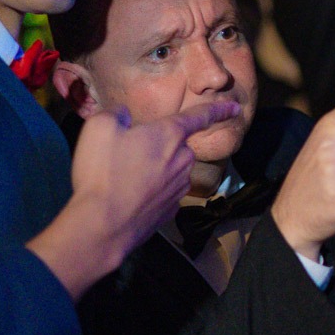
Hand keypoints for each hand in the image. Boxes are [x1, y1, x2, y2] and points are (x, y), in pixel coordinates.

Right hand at [30, 100, 239, 299]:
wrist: (102, 226)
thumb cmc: (102, 173)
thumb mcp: (99, 128)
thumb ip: (116, 114)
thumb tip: (124, 115)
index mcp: (170, 135)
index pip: (200, 116)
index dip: (218, 109)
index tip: (235, 108)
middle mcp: (183, 160)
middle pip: (177, 145)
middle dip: (159, 145)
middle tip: (127, 153)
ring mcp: (179, 188)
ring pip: (172, 169)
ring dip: (156, 169)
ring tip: (124, 177)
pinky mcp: (171, 210)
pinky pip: (165, 191)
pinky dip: (153, 191)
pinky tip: (131, 196)